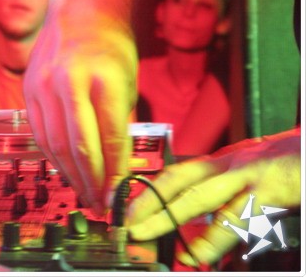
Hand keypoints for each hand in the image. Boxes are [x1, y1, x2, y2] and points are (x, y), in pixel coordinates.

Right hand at [24, 10, 137, 215]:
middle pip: (80, 147)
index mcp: (104, 79)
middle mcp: (69, 82)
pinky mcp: (28, 90)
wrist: (81, 13)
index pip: (111, 139)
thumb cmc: (110, 48)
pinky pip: (40, 133)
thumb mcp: (126, 83)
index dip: (114, 175)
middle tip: (100, 206)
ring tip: (83, 194)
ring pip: (55, 144)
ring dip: (70, 175)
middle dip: (91, 183)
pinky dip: (53, 156)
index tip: (118, 199)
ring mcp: (43, 85)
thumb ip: (119, 124)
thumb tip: (116, 170)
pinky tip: (65, 170)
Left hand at [127, 128, 300, 265]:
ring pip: (200, 198)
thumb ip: (226, 190)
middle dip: (148, 200)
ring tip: (147, 233)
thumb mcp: (252, 169)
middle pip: (179, 181)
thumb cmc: (291, 162)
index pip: (177, 173)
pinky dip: (215, 240)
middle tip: (126, 220)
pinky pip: (237, 220)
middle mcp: (231, 164)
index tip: (128, 208)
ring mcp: (249, 176)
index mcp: (225, 160)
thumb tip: (204, 221)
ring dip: (169, 217)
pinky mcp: (271, 191)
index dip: (150, 190)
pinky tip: (198, 255)